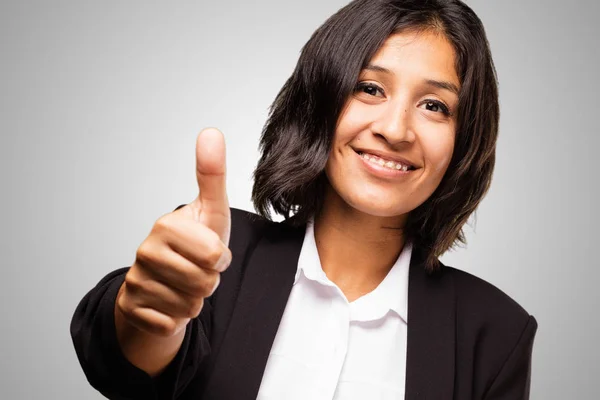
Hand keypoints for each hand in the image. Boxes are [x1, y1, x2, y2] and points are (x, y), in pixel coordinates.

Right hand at [116, 128, 230, 336]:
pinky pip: (171, 324)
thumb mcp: (211, 210)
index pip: (215, 257)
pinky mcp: (130, 308)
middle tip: (198, 270)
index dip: (221, 260)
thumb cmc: (195, 243)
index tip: (210, 251)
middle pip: (204, 284)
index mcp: (166, 226)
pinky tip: (169, 302)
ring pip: (189, 306)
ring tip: (185, 284)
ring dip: (195, 300)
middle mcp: (145, 251)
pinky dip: (177, 319)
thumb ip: (212, 174)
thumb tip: (211, 131)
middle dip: (210, 282)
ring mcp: (135, 280)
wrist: (166, 280)